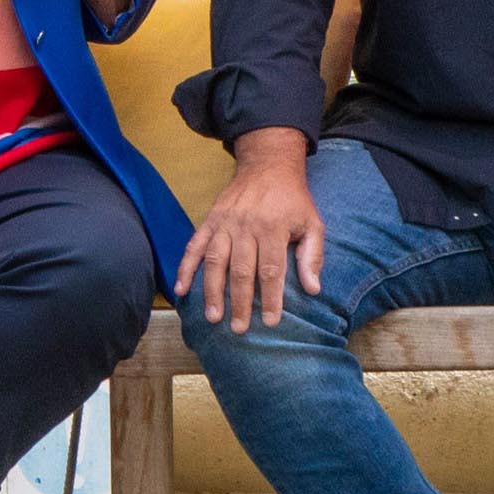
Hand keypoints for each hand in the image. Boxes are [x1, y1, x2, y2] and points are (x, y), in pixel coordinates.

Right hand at [178, 132, 323, 332]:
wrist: (267, 166)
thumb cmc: (293, 200)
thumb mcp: (312, 223)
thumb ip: (312, 256)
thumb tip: (313, 290)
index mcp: (272, 228)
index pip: (270, 270)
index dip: (270, 298)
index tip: (270, 321)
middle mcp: (245, 226)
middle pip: (240, 270)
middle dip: (239, 302)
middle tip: (238, 328)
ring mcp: (224, 223)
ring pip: (215, 261)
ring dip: (212, 291)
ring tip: (213, 316)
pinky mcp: (210, 220)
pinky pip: (194, 245)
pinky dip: (185, 268)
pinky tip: (180, 290)